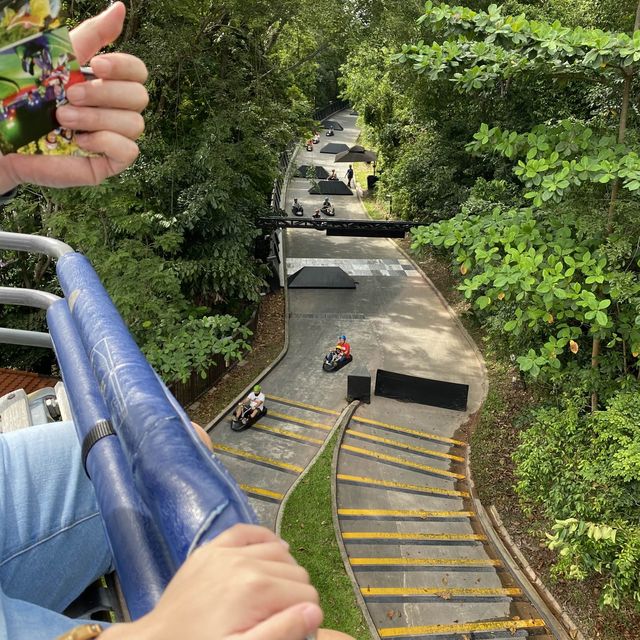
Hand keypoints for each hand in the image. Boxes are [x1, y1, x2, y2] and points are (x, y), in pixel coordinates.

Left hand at [0, 2, 147, 192]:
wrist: (2, 134)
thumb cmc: (27, 94)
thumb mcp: (60, 57)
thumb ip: (93, 35)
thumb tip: (121, 7)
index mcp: (106, 84)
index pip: (139, 73)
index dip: (125, 67)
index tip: (96, 65)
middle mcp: (115, 110)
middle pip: (140, 97)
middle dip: (105, 94)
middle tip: (71, 95)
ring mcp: (113, 138)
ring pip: (135, 124)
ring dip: (98, 118)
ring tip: (63, 120)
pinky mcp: (107, 163)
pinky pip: (129, 151)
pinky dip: (106, 142)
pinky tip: (79, 142)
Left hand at [102, 525, 322, 639]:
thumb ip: (282, 631)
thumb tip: (314, 611)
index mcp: (257, 590)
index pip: (307, 595)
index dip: (303, 615)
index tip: (287, 627)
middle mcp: (246, 561)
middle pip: (297, 572)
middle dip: (294, 595)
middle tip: (277, 616)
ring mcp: (227, 550)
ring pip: (280, 552)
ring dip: (282, 572)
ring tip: (271, 595)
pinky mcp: (212, 547)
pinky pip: (248, 531)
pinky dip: (264, 539)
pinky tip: (269, 553)